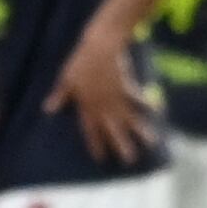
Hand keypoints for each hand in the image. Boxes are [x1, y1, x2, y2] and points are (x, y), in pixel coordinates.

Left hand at [45, 29, 156, 165]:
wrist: (99, 47)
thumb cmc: (80, 62)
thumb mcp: (66, 79)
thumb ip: (59, 95)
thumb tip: (48, 109)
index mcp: (87, 106)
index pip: (91, 130)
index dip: (96, 144)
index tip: (101, 158)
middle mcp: (103, 106)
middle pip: (113, 129)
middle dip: (122, 145)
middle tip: (130, 160)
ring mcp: (116, 97)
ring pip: (129, 118)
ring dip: (140, 130)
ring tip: (152, 142)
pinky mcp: (127, 86)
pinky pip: (138, 98)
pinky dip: (148, 103)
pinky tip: (158, 110)